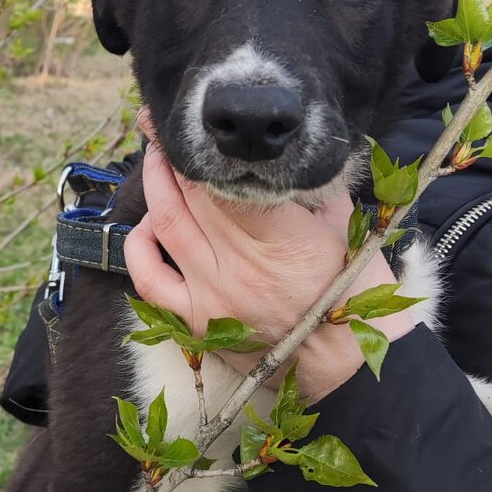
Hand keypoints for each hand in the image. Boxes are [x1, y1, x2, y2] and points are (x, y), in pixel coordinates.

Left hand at [124, 133, 412, 401]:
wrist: (344, 366)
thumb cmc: (352, 294)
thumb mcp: (347, 231)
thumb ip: (313, 190)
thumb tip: (284, 152)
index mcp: (286, 241)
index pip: (231, 181)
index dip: (208, 149)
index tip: (194, 125)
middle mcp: (243, 266)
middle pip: (194, 194)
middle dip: (173, 155)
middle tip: (161, 127)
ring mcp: (213, 295)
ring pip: (167, 223)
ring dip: (155, 185)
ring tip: (155, 161)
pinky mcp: (194, 322)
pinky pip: (148, 277)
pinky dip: (139, 244)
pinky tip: (148, 224)